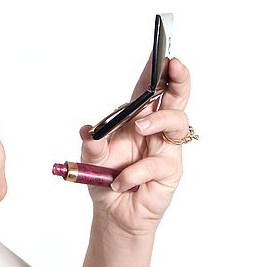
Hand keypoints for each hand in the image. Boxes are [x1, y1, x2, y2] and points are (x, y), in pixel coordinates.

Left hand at [78, 58, 191, 237]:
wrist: (113, 214)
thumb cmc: (106, 179)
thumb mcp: (90, 161)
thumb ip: (91, 146)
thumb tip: (87, 132)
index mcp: (136, 119)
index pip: (148, 89)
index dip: (156, 70)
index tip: (161, 52)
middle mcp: (154, 130)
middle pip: (175, 98)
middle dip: (178, 79)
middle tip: (175, 65)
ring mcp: (165, 149)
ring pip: (177, 123)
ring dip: (159, 121)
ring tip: (140, 128)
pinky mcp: (169, 171)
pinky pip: (158, 163)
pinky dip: (135, 172)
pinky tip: (121, 181)